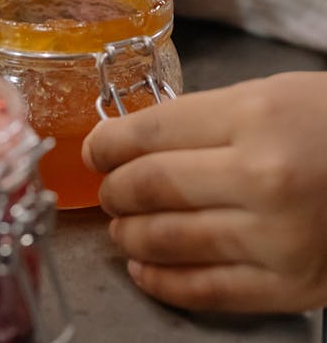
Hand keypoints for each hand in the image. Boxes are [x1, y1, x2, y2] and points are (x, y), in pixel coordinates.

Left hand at [82, 73, 326, 313]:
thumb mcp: (267, 95)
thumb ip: (203, 117)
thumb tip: (134, 141)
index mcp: (254, 116)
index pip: (152, 132)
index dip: (108, 143)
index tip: (94, 149)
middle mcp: (262, 178)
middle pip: (153, 187)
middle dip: (115, 190)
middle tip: (107, 189)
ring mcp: (277, 238)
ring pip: (170, 241)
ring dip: (130, 236)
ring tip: (121, 227)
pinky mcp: (291, 287)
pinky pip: (207, 291)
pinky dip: (163, 282)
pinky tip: (144, 269)